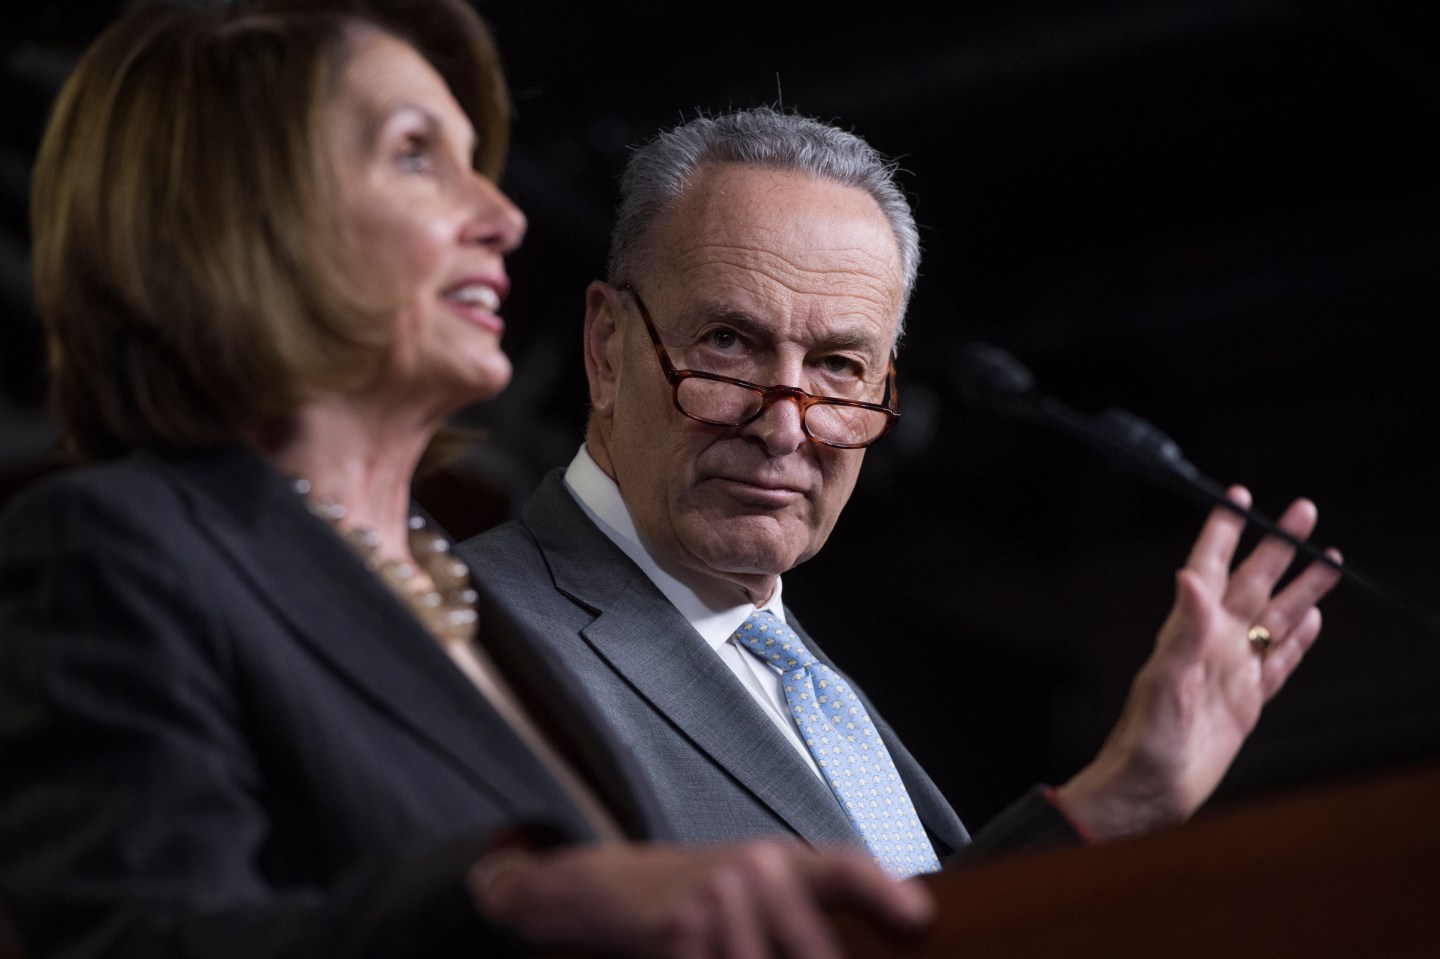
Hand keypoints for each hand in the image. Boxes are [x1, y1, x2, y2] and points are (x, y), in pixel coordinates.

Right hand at [469, 840, 932, 958]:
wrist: (612, 889)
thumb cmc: (698, 891)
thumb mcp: (760, 881)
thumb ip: (812, 901)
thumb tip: (893, 920)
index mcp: (785, 859)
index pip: (844, 867)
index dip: (882, 889)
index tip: (917, 914)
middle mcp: (756, 868)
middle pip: (813, 946)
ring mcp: (718, 898)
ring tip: (739, 952)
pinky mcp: (681, 930)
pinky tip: (710, 958)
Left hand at [1056, 487, 1342, 840]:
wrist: (1150, 789)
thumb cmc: (1147, 739)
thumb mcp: (1165, 680)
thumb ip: (1184, 628)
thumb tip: (1190, 576)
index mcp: (1191, 630)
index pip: (1209, 567)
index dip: (1224, 531)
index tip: (1239, 496)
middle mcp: (1213, 643)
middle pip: (1253, 582)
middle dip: (1277, 546)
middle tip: (1303, 511)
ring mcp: (1232, 670)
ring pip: (1275, 616)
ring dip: (1300, 586)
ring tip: (1327, 556)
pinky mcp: (1247, 700)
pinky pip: (1279, 661)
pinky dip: (1297, 639)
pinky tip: (1314, 621)